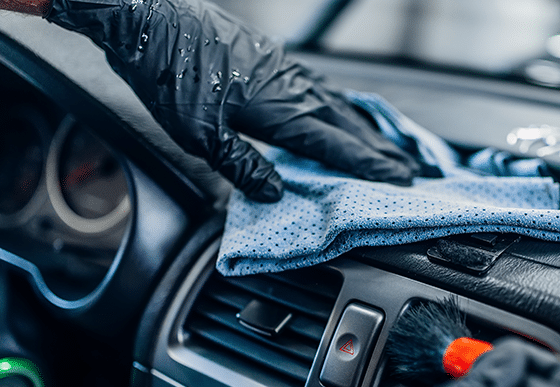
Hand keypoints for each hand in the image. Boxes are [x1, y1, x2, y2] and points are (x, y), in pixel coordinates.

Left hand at [45, 0, 419, 201]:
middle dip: (380, 151)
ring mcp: (284, 68)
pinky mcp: (272, 58)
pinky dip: (340, 106)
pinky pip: (319, 88)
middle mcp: (290, 86)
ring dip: (365, 129)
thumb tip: (274, 192)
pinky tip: (341, 111)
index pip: (335, 145)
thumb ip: (242, 165)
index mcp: (278, 108)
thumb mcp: (199, 135)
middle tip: (411, 171)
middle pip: (347, 124)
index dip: (369, 165)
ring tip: (387, 147)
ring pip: (336, 104)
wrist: (149, 20)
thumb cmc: (169, 75)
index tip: (400, 179)